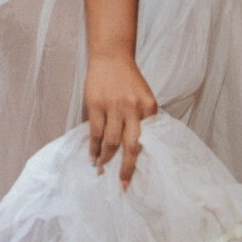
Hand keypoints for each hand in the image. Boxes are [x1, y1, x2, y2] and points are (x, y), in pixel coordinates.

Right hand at [85, 53, 157, 188]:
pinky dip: (93, 147)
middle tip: (123, 185)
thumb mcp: (143, 97)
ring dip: (106, 159)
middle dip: (127, 168)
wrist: (111, 56)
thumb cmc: (128, 79)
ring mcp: (113, 106)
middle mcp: (133, 108)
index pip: (147, 140)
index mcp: (149, 108)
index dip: (142, 160)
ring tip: (102, 170)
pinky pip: (95, 131)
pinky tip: (92, 156)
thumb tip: (138, 147)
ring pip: (111, 141)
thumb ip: (143, 119)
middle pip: (132, 146)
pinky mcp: (96, 104)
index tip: (139, 177)